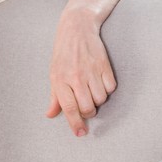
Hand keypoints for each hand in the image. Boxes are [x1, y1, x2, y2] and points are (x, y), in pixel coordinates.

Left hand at [45, 9, 116, 136]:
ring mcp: (91, 71)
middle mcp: (76, 76)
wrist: (77, 28)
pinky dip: (107, 89)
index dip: (75, 123)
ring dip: (97, 100)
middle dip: (88, 112)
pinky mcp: (105, 66)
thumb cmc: (63, 53)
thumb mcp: (54, 73)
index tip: (80, 133)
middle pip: (88, 107)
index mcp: (60, 79)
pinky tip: (100, 81)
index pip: (69, 108)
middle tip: (85, 105)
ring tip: (91, 89)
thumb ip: (55, 97)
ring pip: (101, 99)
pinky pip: (111, 88)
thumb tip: (50, 114)